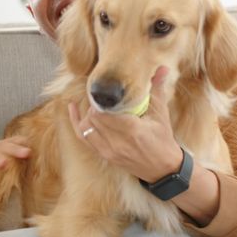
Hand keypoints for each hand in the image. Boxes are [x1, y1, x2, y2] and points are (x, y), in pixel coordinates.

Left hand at [69, 66, 182, 182]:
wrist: (162, 168)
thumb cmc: (163, 139)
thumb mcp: (161, 114)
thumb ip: (157, 89)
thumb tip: (161, 67)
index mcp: (132, 130)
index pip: (104, 113)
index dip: (101, 101)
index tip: (107, 94)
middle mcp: (117, 143)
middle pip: (93, 119)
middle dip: (95, 106)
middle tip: (104, 99)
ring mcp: (109, 151)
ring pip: (86, 128)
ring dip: (89, 114)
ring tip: (99, 107)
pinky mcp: (104, 155)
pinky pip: (83, 138)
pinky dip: (77, 123)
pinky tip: (73, 108)